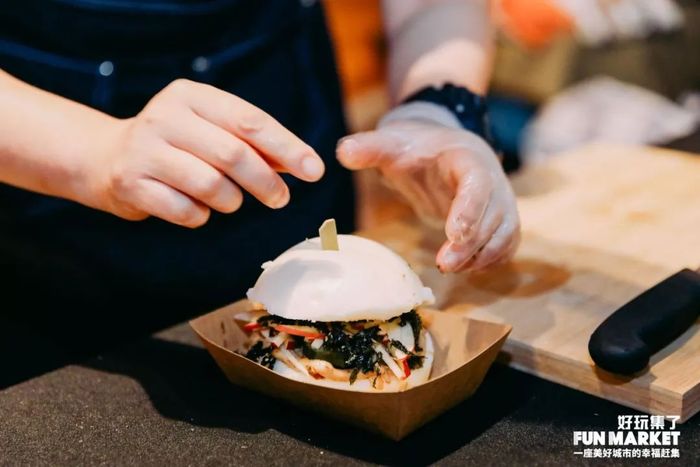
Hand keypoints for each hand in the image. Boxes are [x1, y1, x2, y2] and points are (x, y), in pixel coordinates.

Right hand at [85, 79, 323, 226]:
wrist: (108, 158)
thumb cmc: (177, 145)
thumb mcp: (212, 130)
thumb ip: (253, 143)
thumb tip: (302, 164)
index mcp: (191, 96)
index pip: (250, 121)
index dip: (287, 148)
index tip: (314, 171)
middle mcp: (165, 117)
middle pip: (233, 154)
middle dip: (266, 182)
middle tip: (281, 199)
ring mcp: (144, 150)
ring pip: (211, 185)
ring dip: (231, 200)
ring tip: (229, 200)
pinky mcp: (131, 184)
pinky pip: (186, 211)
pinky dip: (201, 215)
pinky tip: (197, 208)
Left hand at [337, 119, 519, 271]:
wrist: (437, 150)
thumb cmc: (414, 149)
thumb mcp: (390, 145)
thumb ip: (369, 148)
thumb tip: (343, 152)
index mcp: (467, 158)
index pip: (478, 182)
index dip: (470, 209)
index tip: (453, 233)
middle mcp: (492, 179)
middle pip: (494, 214)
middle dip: (472, 243)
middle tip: (444, 264)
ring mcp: (500, 201)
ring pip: (505, 233)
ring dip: (482, 256)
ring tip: (450, 268)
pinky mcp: (499, 220)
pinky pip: (505, 244)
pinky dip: (490, 260)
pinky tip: (465, 269)